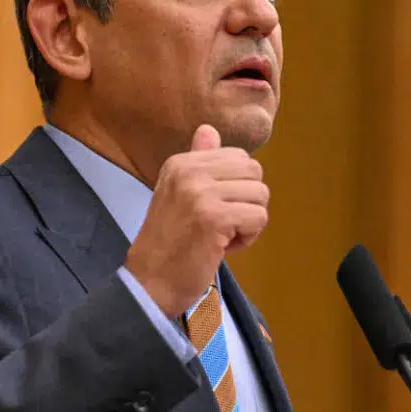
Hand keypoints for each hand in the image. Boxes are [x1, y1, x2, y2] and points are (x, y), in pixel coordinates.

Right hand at [124, 124, 268, 315]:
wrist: (150, 282)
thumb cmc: (169, 243)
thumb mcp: (179, 193)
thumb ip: (199, 161)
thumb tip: (209, 129)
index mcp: (181, 162)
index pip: (239, 157)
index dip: (236, 189)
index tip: (212, 211)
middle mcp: (189, 171)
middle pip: (255, 173)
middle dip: (247, 202)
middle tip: (221, 225)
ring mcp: (201, 193)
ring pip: (260, 195)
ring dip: (248, 222)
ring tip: (220, 236)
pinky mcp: (214, 217)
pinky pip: (258, 217)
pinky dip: (248, 237)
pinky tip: (223, 247)